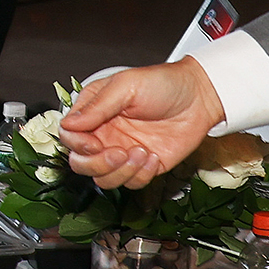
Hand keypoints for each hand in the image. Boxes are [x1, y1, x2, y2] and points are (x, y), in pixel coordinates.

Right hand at [56, 59, 226, 188]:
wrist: (199, 98)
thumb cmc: (163, 84)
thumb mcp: (126, 86)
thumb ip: (96, 106)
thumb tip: (69, 123)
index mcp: (94, 112)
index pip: (69, 136)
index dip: (77, 144)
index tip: (94, 143)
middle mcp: (105, 134)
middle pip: (81, 163)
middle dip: (97, 164)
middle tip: (118, 153)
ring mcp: (122, 152)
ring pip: (103, 179)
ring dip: (121, 172)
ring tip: (141, 152)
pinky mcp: (142, 166)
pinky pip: (131, 183)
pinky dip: (141, 175)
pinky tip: (153, 156)